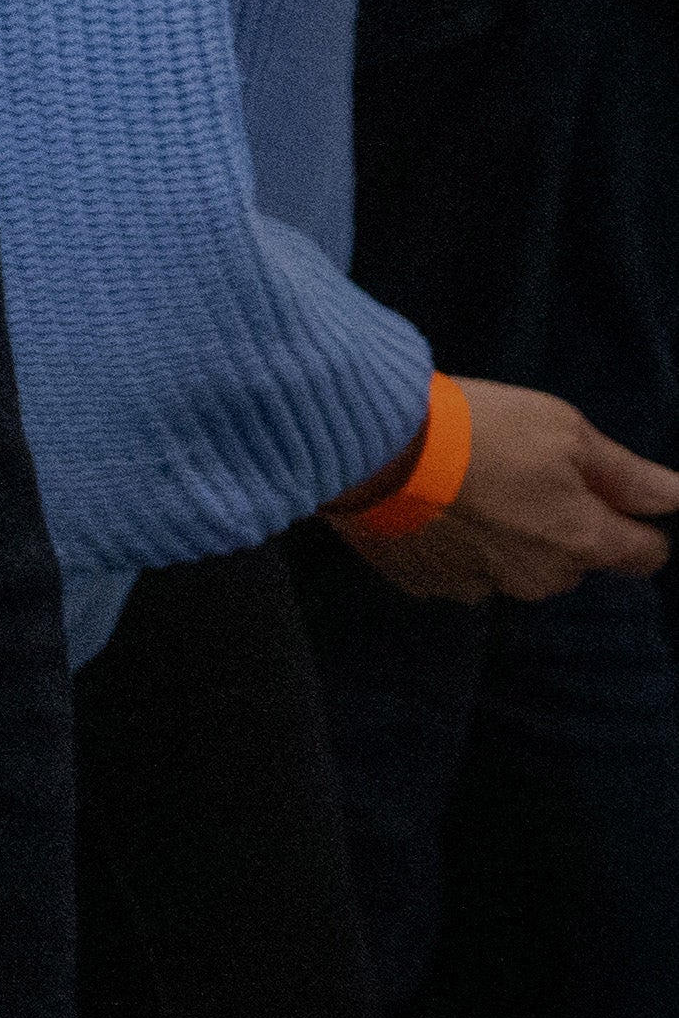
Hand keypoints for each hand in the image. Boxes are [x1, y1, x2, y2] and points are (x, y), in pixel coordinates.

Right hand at [347, 382, 678, 601]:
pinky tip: (433, 507)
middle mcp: (540, 580)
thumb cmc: (477, 430)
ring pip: (517, 568)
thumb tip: (677, 498)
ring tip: (469, 489)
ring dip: (508, 540)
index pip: (647, 555)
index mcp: (583, 543)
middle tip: (523, 476)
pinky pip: (462, 571)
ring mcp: (480, 588)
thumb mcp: (563, 429)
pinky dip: (457, 545)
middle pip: (575, 562)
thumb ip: (627, 472)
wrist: (369, 447)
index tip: (610, 494)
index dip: (638, 524)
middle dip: (562, 529)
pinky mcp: (427, 585)